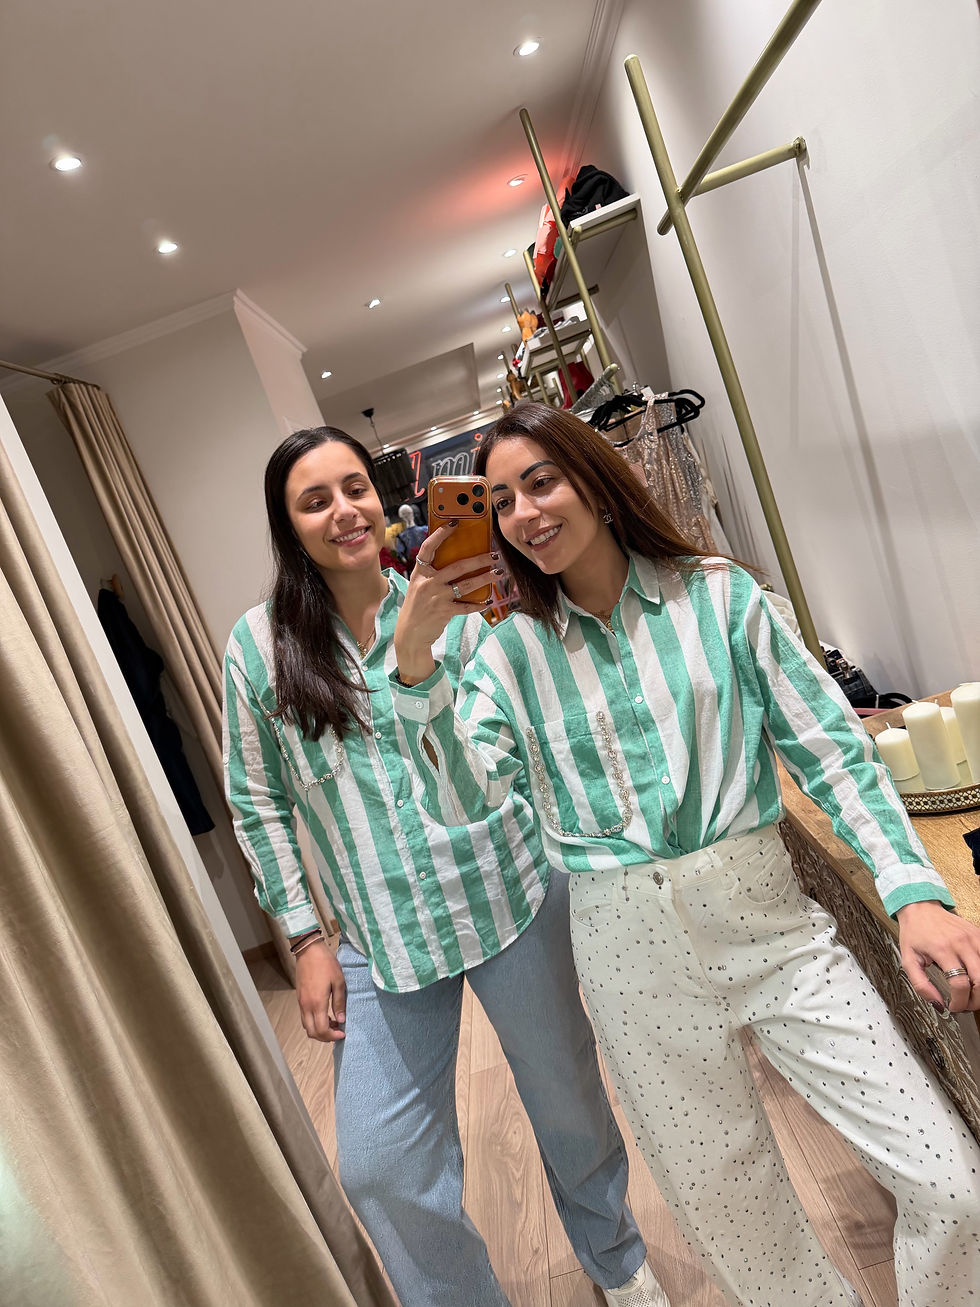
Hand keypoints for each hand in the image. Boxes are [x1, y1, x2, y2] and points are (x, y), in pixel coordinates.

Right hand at [295, 941, 347, 1040]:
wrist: (309, 950)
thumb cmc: (326, 964)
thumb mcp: (339, 981)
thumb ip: (339, 1003)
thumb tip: (341, 1020)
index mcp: (317, 1003)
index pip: (322, 1030)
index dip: (333, 1036)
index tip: (343, 1033)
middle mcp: (306, 1006)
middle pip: (312, 1032)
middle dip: (325, 1037)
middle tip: (338, 1030)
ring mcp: (301, 1003)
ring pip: (306, 1026)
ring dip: (319, 1030)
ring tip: (333, 1022)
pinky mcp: (299, 998)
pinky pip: (304, 1017)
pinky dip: (313, 1022)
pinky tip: (324, 1014)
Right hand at [394, 522, 496, 683]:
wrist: (409, 634)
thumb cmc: (417, 608)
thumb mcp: (419, 587)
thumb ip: (432, 575)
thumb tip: (457, 564)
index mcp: (420, 573)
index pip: (429, 548)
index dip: (440, 534)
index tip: (454, 523)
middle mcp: (428, 582)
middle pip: (457, 566)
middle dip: (479, 560)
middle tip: (494, 555)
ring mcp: (437, 597)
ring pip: (466, 585)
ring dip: (484, 578)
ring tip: (498, 573)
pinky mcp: (444, 611)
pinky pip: (466, 606)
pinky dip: (478, 605)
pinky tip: (487, 602)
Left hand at [896, 900, 979, 1013]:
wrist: (920, 908)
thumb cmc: (914, 933)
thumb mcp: (908, 960)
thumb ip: (921, 985)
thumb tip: (938, 1004)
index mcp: (942, 949)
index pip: (959, 984)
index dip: (959, 1001)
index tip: (954, 1006)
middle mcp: (960, 943)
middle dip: (975, 1000)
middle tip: (966, 1004)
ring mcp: (972, 938)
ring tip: (972, 994)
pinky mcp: (978, 934)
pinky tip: (975, 977)